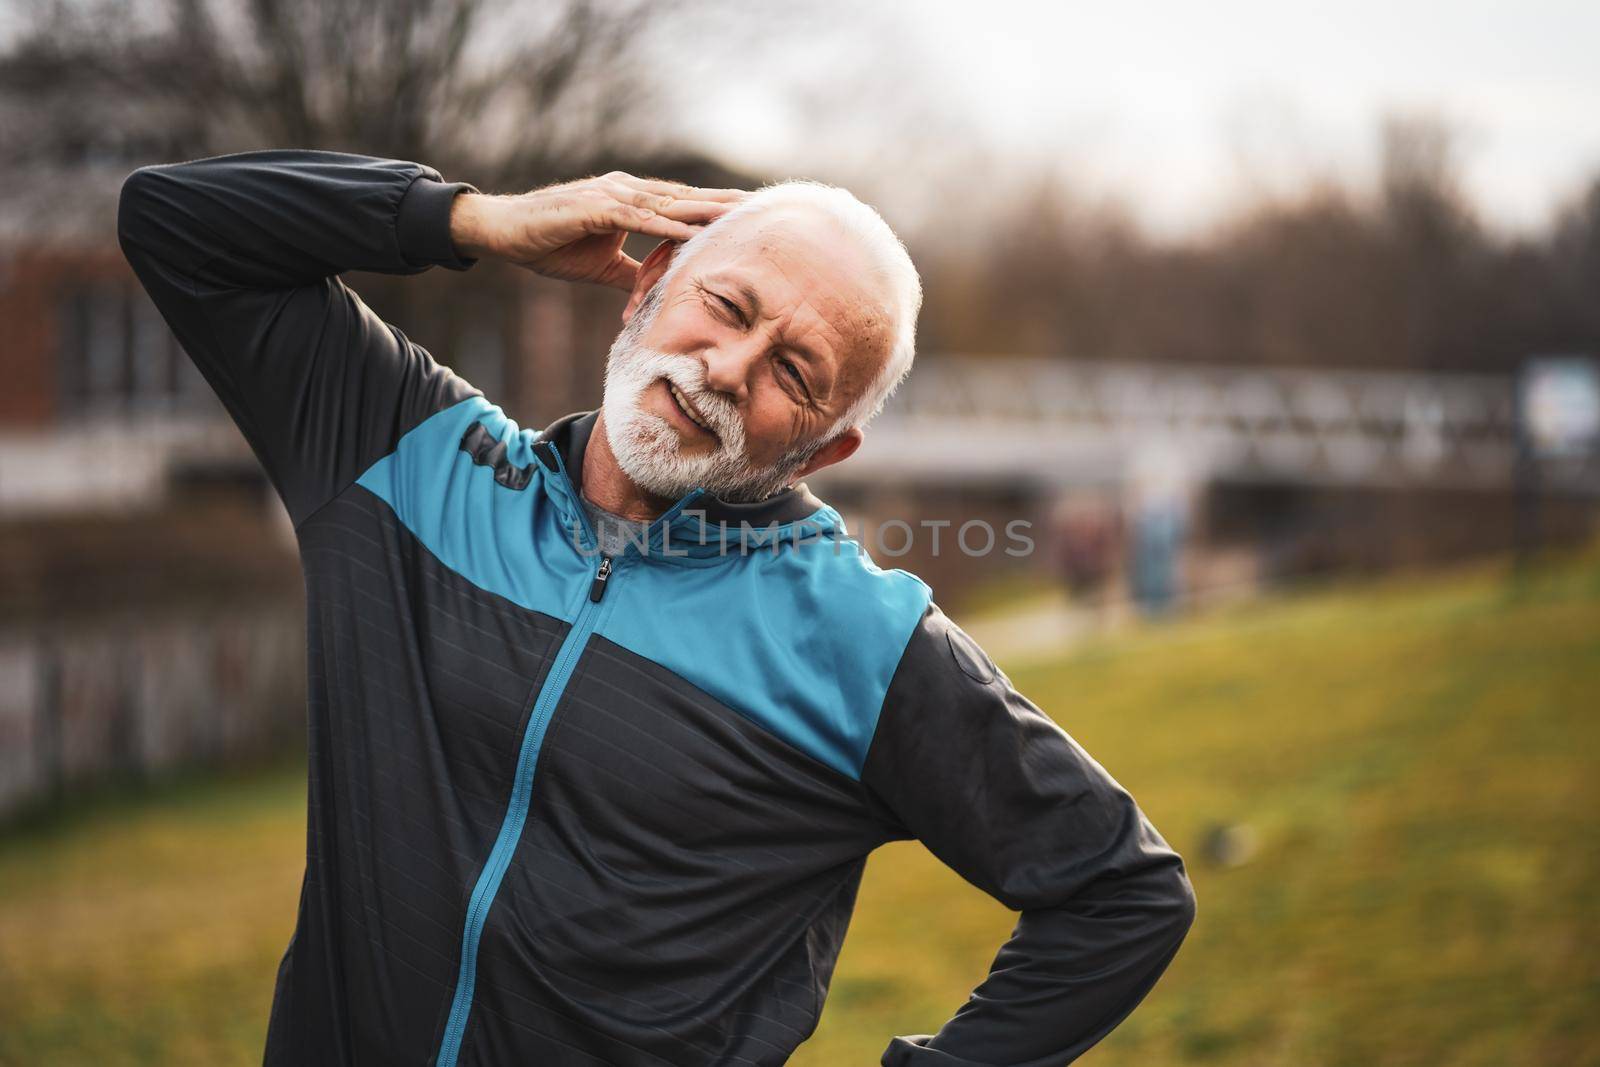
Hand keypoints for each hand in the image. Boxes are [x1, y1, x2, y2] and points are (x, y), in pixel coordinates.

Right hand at [450, 171, 747, 289]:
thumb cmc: (550, 245)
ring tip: (741, 218)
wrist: (504, 233)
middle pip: (687, 198)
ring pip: (669, 203)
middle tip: (765, 209)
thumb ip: (635, 272)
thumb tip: (662, 290)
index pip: (684, 204)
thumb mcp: (603, 265)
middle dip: (725, 205)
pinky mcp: (593, 209)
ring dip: (706, 210)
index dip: (719, 209)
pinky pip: (638, 218)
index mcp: (632, 202)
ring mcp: (611, 197)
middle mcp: (627, 192)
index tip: (753, 217)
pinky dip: (666, 225)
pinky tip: (692, 232)